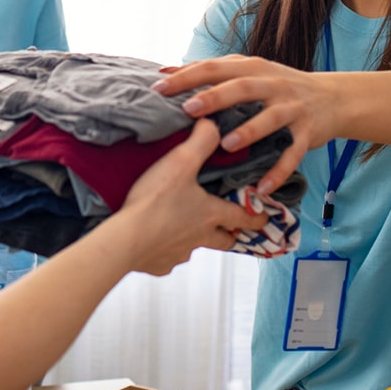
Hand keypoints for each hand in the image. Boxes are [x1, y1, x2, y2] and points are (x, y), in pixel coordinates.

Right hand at [101, 120, 262, 275]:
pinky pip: (166, 258)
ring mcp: (179, 255)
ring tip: (180, 228)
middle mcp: (200, 238)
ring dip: (193, 240)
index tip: (264, 219)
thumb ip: (200, 141)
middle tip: (228, 229)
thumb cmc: (156, 201)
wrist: (126, 239)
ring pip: (194, 249)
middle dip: (229, 235)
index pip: (244, 217)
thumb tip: (213, 125)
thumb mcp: (181, 162)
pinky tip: (153, 241)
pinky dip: (164, 250)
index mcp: (211, 214)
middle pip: (224, 241)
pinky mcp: (158, 265)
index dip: (257, 217)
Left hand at [154, 56, 340, 195]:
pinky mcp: (307, 132)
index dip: (187, 77)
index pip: (215, 68)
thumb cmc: (279, 86)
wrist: (332, 98)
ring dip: (248, 131)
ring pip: (270, 119)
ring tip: (226, 145)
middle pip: (241, 88)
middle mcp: (272, 85)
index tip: (159, 88)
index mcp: (252, 69)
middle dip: (215, 98)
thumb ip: (213, 72)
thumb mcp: (250, 71)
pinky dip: (278, 171)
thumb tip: (166, 72)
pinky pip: (292, 154)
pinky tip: (261, 187)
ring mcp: (291, 108)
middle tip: (189, 109)